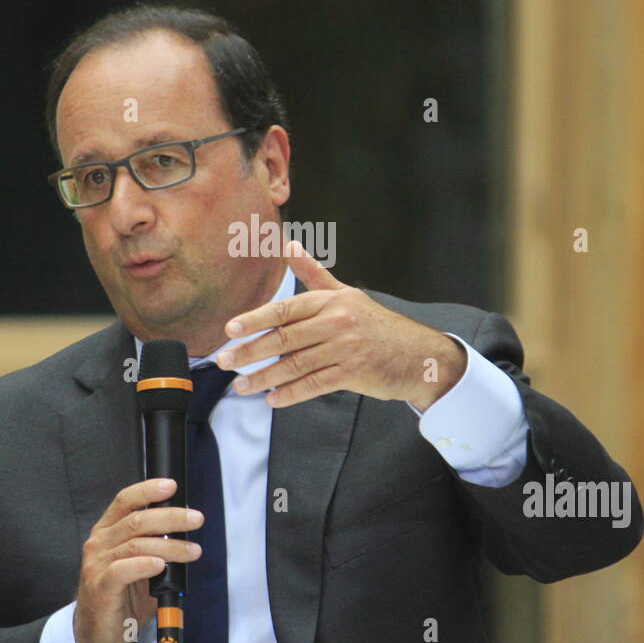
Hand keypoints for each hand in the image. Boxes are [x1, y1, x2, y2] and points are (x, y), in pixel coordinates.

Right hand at [73, 478, 202, 642]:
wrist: (97, 635)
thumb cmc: (122, 597)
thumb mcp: (142, 567)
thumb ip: (157, 549)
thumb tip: (187, 534)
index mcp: (107, 531)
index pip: (125, 500)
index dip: (148, 490)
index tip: (172, 486)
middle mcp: (99, 543)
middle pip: (137, 520)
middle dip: (171, 517)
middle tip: (196, 519)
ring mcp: (96, 565)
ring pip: (136, 544)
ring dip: (170, 546)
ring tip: (192, 551)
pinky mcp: (100, 587)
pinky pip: (123, 569)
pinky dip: (145, 565)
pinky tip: (161, 565)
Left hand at [215, 241, 466, 410]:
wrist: (418, 354)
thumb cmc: (376, 324)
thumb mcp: (346, 294)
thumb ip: (313, 273)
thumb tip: (288, 243)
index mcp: (331, 300)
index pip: (286, 309)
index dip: (255, 319)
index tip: (230, 329)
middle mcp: (337, 321)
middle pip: (285, 338)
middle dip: (250, 351)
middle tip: (225, 361)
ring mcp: (345, 348)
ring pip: (296, 364)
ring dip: (265, 377)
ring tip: (242, 386)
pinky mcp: (353, 374)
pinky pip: (314, 384)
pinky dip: (291, 393)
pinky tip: (273, 398)